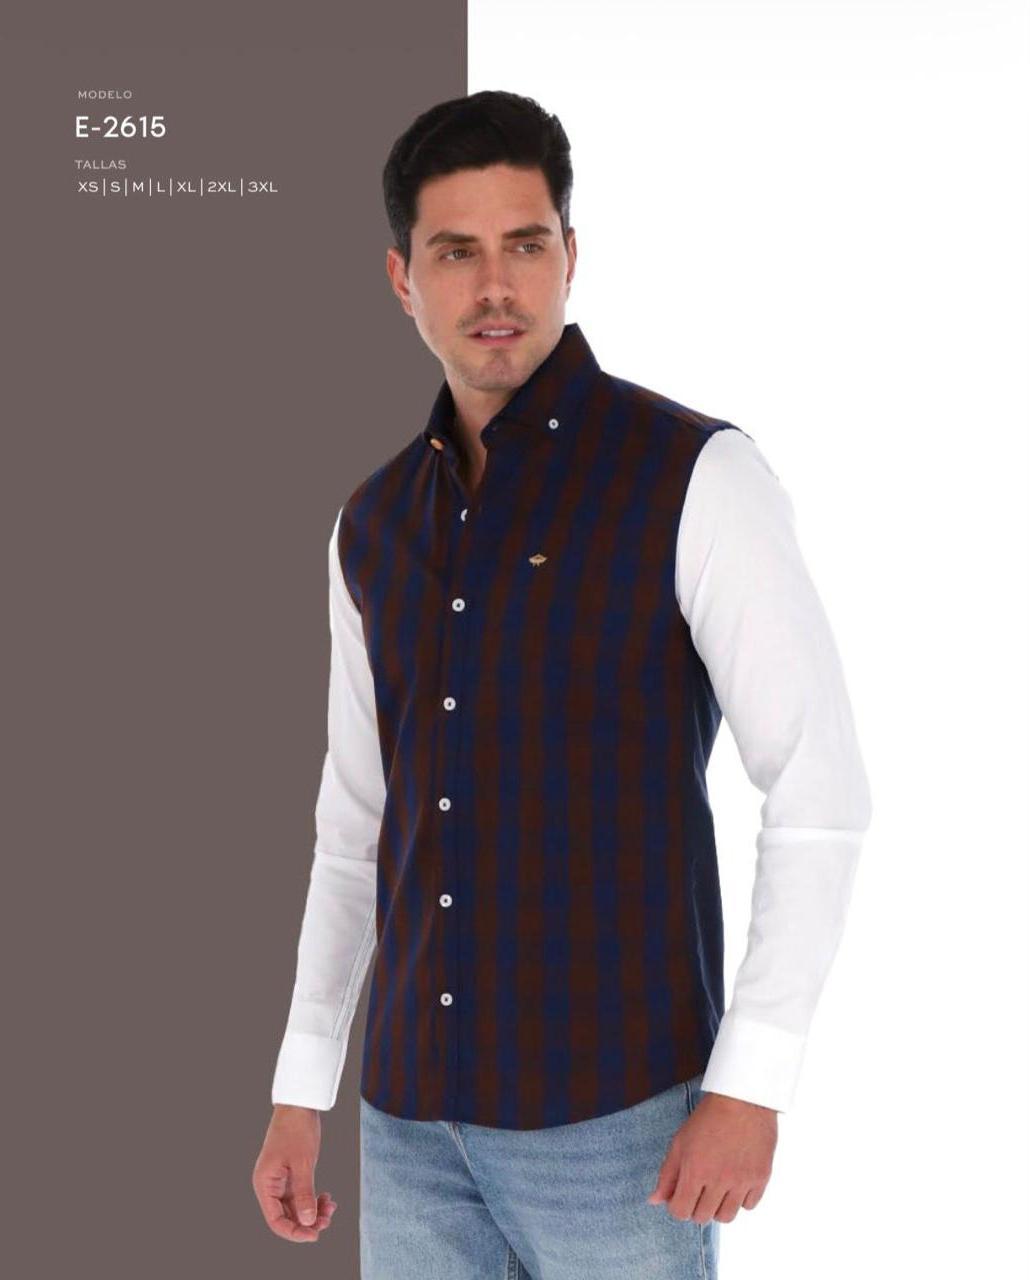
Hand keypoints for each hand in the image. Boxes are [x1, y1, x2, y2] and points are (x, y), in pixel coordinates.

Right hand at [252, 1104, 337, 1242]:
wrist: (298, 1103)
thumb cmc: (296, 1128)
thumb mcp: (303, 1162)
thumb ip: (304, 1193)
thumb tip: (307, 1221)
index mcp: (265, 1184)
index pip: (276, 1220)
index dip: (294, 1232)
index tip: (315, 1235)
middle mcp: (269, 1185)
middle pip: (286, 1216)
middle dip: (307, 1221)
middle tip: (328, 1219)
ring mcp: (280, 1180)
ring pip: (295, 1207)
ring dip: (313, 1211)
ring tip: (331, 1207)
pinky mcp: (290, 1174)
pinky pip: (300, 1195)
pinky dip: (313, 1199)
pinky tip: (327, 1198)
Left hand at [647, 1091, 776, 1223]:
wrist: (742, 1100)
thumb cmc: (708, 1118)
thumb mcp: (680, 1142)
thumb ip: (667, 1174)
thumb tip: (655, 1200)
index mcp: (695, 1170)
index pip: (681, 1211)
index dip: (677, 1206)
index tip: (681, 1195)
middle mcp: (719, 1180)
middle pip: (703, 1217)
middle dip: (696, 1207)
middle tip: (699, 1189)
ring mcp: (742, 1181)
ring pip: (727, 1217)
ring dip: (718, 1207)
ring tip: (717, 1189)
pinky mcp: (761, 1178)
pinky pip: (749, 1206)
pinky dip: (741, 1199)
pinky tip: (736, 1182)